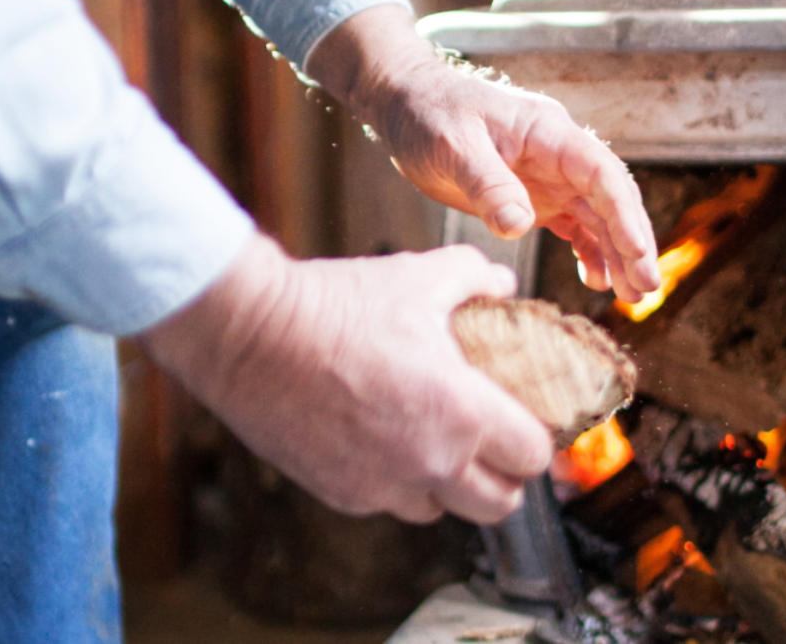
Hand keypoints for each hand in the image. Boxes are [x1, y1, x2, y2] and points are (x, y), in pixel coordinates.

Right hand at [140, 234, 552, 523]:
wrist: (251, 334)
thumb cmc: (336, 305)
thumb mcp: (420, 276)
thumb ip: (475, 278)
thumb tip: (502, 284)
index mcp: (462, 413)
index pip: (532, 457)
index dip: (535, 439)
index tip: (525, 421)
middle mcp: (430, 463)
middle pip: (500, 505)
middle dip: (503, 477)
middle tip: (491, 445)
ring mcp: (383, 486)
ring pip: (440, 510)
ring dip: (447, 485)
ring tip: (434, 444)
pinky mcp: (341, 494)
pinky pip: (386, 504)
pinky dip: (394, 483)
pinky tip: (383, 442)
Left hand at [307, 5, 661, 302]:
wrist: (406, 104)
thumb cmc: (429, 113)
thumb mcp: (453, 145)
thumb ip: (488, 184)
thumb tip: (519, 224)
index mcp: (549, 133)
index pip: (602, 175)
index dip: (624, 215)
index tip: (638, 254)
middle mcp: (559, 155)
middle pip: (610, 201)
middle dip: (632, 244)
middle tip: (646, 290)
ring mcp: (549, 178)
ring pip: (597, 218)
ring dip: (616, 255)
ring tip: (631, 297)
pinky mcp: (532, 198)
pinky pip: (572, 226)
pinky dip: (587, 252)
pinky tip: (596, 281)